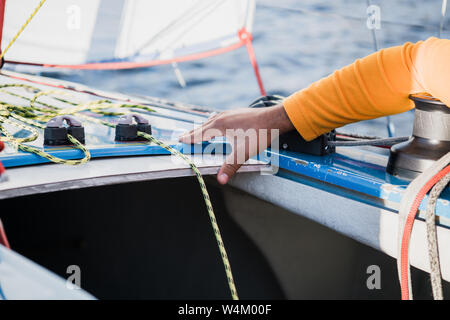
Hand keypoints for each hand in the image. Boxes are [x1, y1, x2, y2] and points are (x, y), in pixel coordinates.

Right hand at [179, 104, 293, 183]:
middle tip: (184, 136)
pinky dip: (213, 123)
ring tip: (198, 131)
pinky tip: (219, 125)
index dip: (190, 138)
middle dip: (193, 132)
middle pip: (203, 126)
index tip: (180, 140)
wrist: (275, 118)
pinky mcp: (238, 113)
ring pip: (212, 120)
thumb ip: (231, 166)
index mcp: (220, 126)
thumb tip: (220, 179)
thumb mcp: (244, 152)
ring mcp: (231, 113)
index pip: (200, 133)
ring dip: (203, 127)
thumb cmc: (260, 133)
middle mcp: (223, 117)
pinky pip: (220, 118)